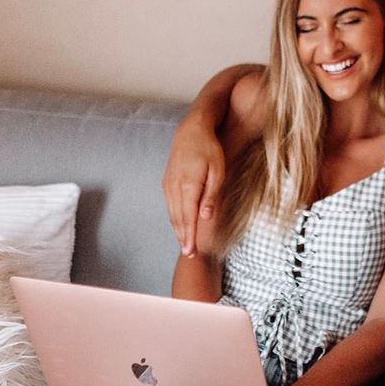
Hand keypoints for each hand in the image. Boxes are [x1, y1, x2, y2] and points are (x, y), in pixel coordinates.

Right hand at [163, 114, 225, 256]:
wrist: (191, 130)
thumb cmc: (209, 149)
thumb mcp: (218, 171)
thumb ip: (211, 195)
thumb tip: (206, 217)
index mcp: (188, 186)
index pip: (188, 218)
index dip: (189, 237)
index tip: (191, 253)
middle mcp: (174, 187)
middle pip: (178, 219)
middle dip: (183, 238)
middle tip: (190, 256)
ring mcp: (168, 184)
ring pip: (172, 213)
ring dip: (178, 230)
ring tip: (184, 245)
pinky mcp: (167, 181)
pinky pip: (170, 205)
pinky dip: (174, 218)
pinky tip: (180, 226)